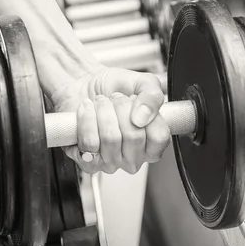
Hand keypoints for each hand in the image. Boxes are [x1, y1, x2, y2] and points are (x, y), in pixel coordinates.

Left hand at [43, 65, 170, 173]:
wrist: (85, 88)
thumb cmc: (114, 89)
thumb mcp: (141, 82)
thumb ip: (152, 96)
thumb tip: (143, 117)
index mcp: (152, 141)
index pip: (159, 136)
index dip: (146, 113)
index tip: (134, 99)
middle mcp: (134, 156)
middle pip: (134, 137)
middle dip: (121, 107)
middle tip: (115, 98)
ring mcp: (112, 162)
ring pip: (111, 139)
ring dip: (102, 111)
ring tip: (101, 102)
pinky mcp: (89, 161)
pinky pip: (89, 143)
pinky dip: (86, 119)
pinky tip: (87, 110)